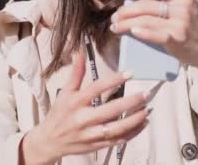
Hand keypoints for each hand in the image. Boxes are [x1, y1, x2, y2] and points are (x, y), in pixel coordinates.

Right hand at [20, 53, 150, 163]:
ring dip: (134, 119)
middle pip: (111, 110)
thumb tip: (80, 52)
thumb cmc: (59, 114)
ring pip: (117, 128)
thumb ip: (76, 73)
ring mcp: (91, 134)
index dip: (114, 80)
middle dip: (131, 102)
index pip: (96, 88)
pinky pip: (118, 140)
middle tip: (146, 94)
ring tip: (147, 109)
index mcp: (75, 103)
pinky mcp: (97, 146)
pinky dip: (132, 133)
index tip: (130, 73)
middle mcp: (83, 119)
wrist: (50, 142)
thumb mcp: (65, 92)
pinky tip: (142, 124)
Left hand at [111, 0, 197, 71]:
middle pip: (147, 5)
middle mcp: (183, 9)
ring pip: (146, 20)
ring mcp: (180, 25)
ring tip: (116, 26)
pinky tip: (132, 31)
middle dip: (126, 10)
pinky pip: (156, 35)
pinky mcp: (177, 41)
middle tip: (115, 14)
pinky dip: (143, 33)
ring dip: (127, 23)